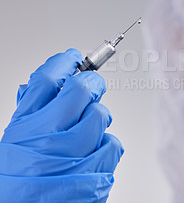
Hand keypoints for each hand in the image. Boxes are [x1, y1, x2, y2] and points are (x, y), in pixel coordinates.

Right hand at [0, 49, 123, 202]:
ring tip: (88, 128)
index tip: (74, 58)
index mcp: (25, 126)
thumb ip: (32, 111)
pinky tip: (94, 151)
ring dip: (98, 116)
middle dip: (91, 82)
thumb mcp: (14, 140)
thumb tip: (49, 84)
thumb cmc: (17, 180)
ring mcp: (74, 156)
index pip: (47, 80)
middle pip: (81, 89)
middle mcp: (49, 137)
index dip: (65, 62)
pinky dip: (106, 143)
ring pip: (101, 114)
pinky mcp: (95, 173)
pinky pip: (113, 143)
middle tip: (91, 86)